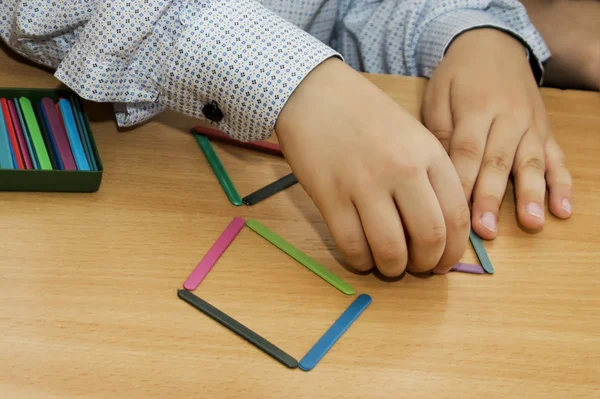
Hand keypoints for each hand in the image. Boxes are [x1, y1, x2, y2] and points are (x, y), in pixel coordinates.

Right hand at [275, 58, 469, 276]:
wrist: (315, 93)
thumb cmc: (365, 114)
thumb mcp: (412, 135)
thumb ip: (430, 176)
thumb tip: (439, 227)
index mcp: (429, 154)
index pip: (456, 217)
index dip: (453, 251)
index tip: (443, 262)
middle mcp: (402, 170)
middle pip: (429, 238)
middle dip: (427, 264)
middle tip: (417, 267)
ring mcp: (364, 184)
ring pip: (391, 250)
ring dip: (393, 269)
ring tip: (389, 265)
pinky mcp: (330, 197)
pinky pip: (352, 246)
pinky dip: (360, 262)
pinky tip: (361, 256)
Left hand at [422, 29, 571, 239]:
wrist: (492, 45)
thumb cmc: (457, 76)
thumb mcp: (438, 95)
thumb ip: (440, 131)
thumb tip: (440, 171)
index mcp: (476, 109)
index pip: (468, 152)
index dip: (461, 183)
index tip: (453, 214)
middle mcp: (508, 118)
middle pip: (498, 162)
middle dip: (492, 198)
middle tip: (485, 230)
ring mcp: (531, 125)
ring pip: (531, 163)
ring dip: (531, 195)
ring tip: (531, 223)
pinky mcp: (546, 131)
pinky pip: (556, 158)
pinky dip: (561, 184)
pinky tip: (562, 209)